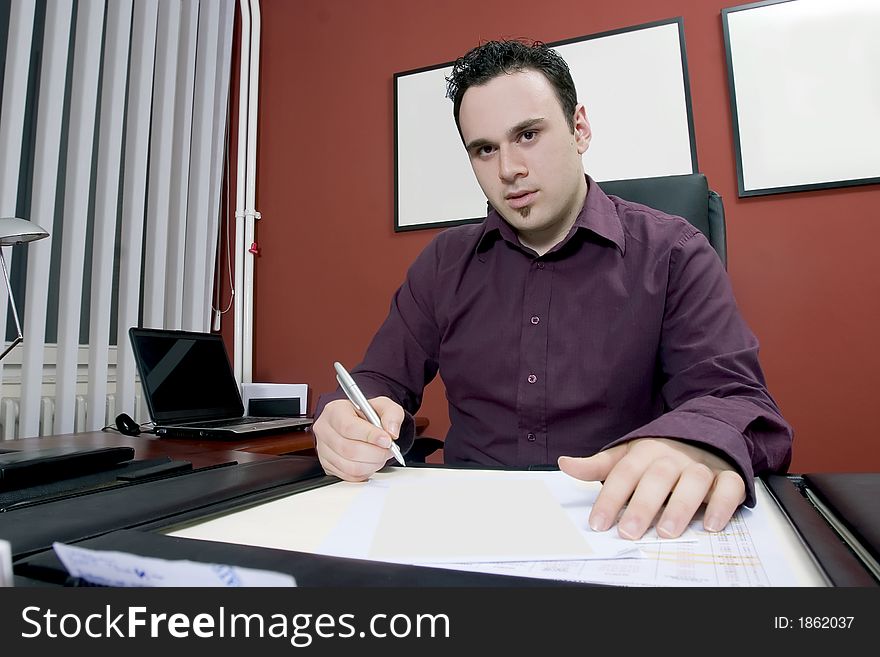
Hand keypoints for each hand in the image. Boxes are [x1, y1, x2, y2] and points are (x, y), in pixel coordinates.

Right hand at [313, 397, 403, 481]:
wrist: (361, 424)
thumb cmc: (368, 414)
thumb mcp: (384, 406)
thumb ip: (392, 415)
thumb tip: (391, 432)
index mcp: (335, 410)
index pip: (349, 427)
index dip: (370, 436)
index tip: (387, 440)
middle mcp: (324, 430)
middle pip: (349, 449)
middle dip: (375, 453)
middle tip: (389, 450)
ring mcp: (323, 450)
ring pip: (350, 466)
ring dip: (372, 464)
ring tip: (381, 455)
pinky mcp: (327, 466)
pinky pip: (349, 476)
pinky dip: (365, 473)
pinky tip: (371, 462)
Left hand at [558, 437, 745, 539]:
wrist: (705, 435)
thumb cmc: (659, 456)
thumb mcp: (626, 456)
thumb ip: (598, 466)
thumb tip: (565, 464)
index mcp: (646, 451)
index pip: (624, 473)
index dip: (610, 498)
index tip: (598, 523)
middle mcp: (674, 457)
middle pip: (657, 478)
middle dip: (642, 505)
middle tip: (630, 532)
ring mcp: (702, 465)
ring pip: (693, 482)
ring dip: (681, 507)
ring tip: (668, 532)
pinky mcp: (728, 475)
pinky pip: (730, 487)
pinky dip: (722, 505)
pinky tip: (710, 525)